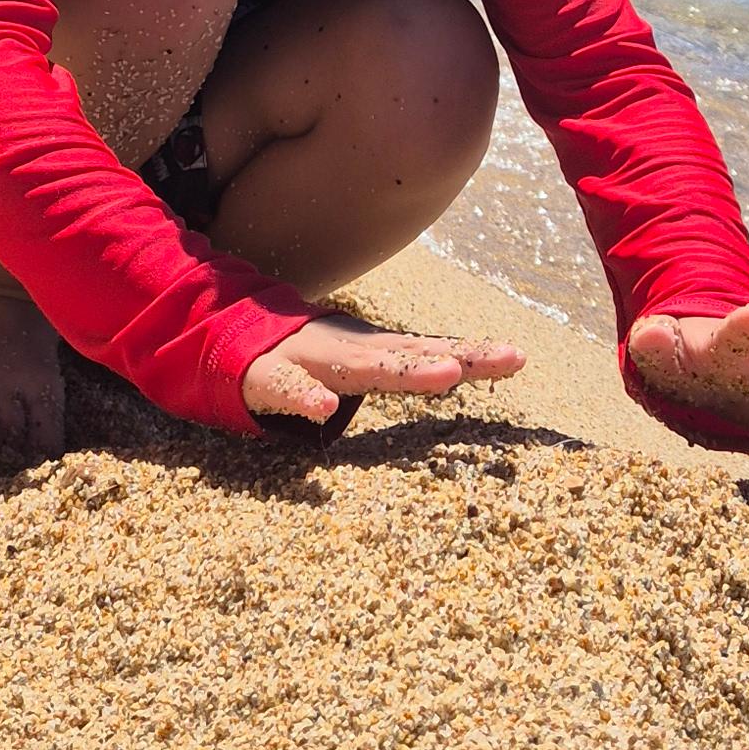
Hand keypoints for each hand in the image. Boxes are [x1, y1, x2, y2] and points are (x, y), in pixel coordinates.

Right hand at [242, 316, 527, 423]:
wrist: (228, 340)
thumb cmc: (308, 357)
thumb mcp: (360, 361)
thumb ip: (405, 365)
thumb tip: (462, 366)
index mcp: (373, 351)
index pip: (432, 351)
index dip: (474, 355)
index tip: (520, 357)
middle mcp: (352, 350)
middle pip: (413, 355)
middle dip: (457, 357)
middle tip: (507, 358)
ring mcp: (313, 360)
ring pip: (362, 366)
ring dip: (404, 371)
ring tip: (446, 375)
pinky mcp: (271, 379)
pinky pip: (290, 389)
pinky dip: (306, 397)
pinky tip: (323, 409)